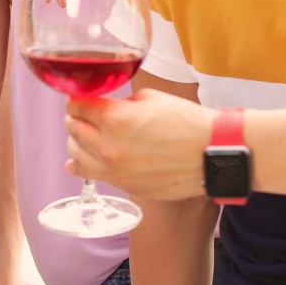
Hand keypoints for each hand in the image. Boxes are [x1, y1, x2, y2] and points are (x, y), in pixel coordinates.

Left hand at [65, 90, 211, 200]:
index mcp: (115, 119)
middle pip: (72, 130)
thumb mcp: (150, 98)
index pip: (76, 106)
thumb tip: (103, 108)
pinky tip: (76, 162)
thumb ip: (120, 103)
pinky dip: (82, 166)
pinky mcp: (124, 185)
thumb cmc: (187, 122)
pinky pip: (92, 175)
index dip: (76, 100)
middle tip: (82, 116)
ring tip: (84, 137)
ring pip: (76, 155)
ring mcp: (115, 170)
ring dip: (76, 142)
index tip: (80, 100)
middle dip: (75, 119)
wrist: (213, 153)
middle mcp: (109, 146)